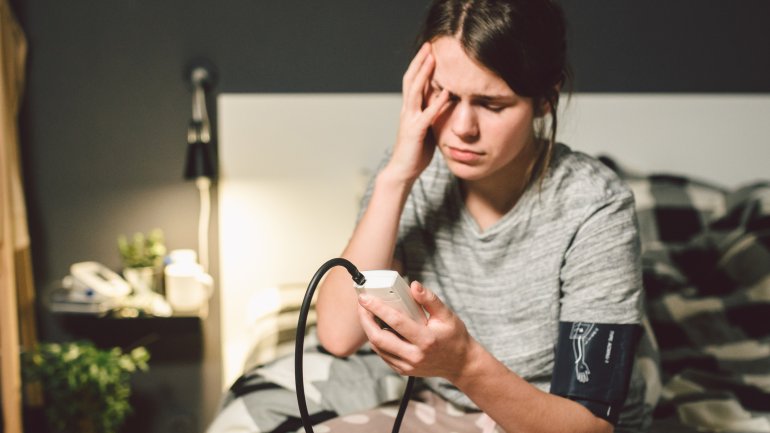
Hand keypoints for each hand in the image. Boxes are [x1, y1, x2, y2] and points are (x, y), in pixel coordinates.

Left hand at [357, 281, 473, 381]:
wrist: (460, 364)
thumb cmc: (454, 337)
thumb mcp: (447, 315)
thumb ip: (430, 299)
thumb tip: (414, 286)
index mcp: (426, 340)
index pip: (396, 322)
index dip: (378, 308)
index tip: (365, 297)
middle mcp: (414, 356)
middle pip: (379, 338)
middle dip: (366, 320)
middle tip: (362, 305)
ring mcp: (407, 366)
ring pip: (378, 347)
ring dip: (369, 329)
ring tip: (367, 314)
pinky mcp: (403, 370)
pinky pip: (383, 354)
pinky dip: (377, 340)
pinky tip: (377, 328)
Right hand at [387, 42, 450, 182]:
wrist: (402, 171)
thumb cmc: (415, 152)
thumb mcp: (426, 129)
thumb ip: (431, 115)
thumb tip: (445, 104)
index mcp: (410, 110)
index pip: (412, 81)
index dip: (419, 65)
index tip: (429, 51)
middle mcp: (407, 111)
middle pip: (411, 80)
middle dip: (420, 62)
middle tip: (429, 45)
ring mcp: (409, 120)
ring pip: (415, 91)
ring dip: (424, 74)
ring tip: (433, 59)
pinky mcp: (415, 132)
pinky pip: (427, 114)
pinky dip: (437, 102)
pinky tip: (447, 93)